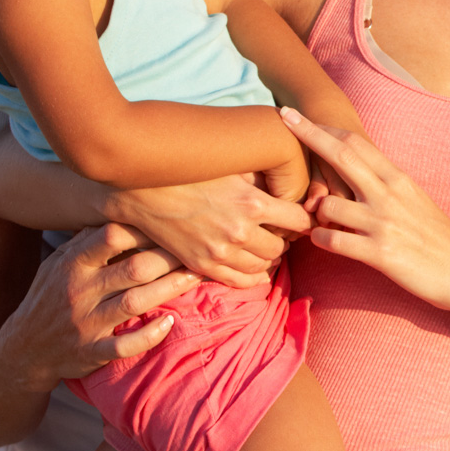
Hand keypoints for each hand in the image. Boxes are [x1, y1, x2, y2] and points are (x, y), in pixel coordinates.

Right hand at [0, 223, 201, 388]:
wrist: (22, 351)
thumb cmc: (50, 298)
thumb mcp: (57, 264)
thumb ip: (87, 241)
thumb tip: (122, 209)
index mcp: (71, 265)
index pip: (111, 236)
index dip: (145, 227)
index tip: (174, 222)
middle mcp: (78, 292)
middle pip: (132, 268)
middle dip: (169, 257)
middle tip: (199, 249)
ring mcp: (84, 324)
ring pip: (134, 302)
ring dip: (170, 288)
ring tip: (197, 276)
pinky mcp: (90, 354)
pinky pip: (123, 346)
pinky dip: (149, 334)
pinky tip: (169, 323)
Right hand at [102, 174, 309, 287]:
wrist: (144, 190)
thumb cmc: (191, 171)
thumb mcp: (231, 169)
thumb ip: (262, 182)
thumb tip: (290, 187)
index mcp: (253, 203)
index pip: (299, 220)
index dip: (305, 218)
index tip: (303, 216)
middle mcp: (240, 231)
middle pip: (282, 246)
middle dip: (284, 238)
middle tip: (281, 231)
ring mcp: (221, 252)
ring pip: (263, 265)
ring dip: (268, 256)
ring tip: (265, 245)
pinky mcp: (203, 265)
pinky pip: (240, 281)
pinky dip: (252, 276)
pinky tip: (253, 266)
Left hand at [278, 107, 449, 317]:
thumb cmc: (437, 237)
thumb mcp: (415, 200)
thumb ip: (385, 184)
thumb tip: (359, 172)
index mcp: (398, 178)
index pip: (357, 142)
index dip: (326, 127)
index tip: (304, 117)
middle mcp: (389, 194)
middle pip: (341, 154)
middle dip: (308, 133)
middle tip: (284, 116)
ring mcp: (383, 223)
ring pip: (328, 204)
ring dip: (313, 211)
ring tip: (315, 220)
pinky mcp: (379, 254)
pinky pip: (333, 241)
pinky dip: (320, 240)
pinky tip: (323, 242)